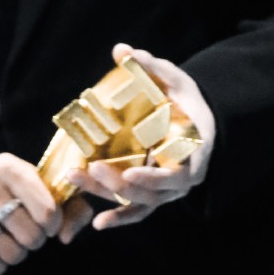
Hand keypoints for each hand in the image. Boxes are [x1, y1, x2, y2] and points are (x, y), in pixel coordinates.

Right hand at [0, 152, 91, 274]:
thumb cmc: (1, 188)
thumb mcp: (31, 184)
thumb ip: (67, 205)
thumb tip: (66, 236)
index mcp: (9, 167)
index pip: (47, 210)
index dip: (52, 225)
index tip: (46, 226)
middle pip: (29, 234)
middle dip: (33, 242)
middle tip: (26, 237)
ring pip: (9, 252)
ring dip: (15, 255)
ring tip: (10, 245)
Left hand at [65, 43, 215, 231]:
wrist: (195, 119)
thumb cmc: (186, 99)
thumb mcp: (174, 79)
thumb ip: (150, 66)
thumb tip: (122, 49)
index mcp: (196, 152)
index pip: (178, 174)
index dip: (154, 179)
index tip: (128, 173)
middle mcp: (183, 178)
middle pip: (151, 193)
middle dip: (119, 184)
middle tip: (90, 168)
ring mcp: (167, 190)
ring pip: (139, 202)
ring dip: (108, 194)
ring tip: (78, 179)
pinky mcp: (152, 194)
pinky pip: (137, 212)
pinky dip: (119, 219)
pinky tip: (97, 225)